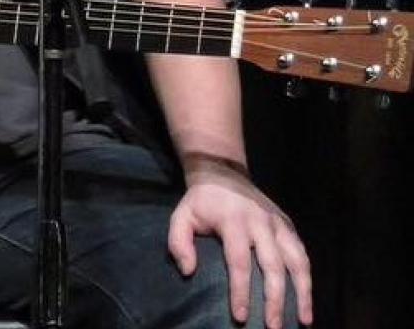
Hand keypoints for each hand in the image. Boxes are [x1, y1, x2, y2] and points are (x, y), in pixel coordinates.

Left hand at [168, 158, 312, 327]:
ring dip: (303, 292)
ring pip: (297, 260)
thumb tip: (188, 271)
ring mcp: (277, 223)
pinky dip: (308, 277)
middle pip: (272, 266)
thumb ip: (178, 242)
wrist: (223, 172)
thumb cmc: (200, 202)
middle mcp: (260, 222)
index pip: (238, 262)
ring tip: (304, 320)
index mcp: (233, 221)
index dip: (240, 291)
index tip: (240, 316)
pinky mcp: (288, 224)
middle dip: (274, 299)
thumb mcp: (181, 216)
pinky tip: (308, 299)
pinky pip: (302, 253)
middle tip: (273, 327)